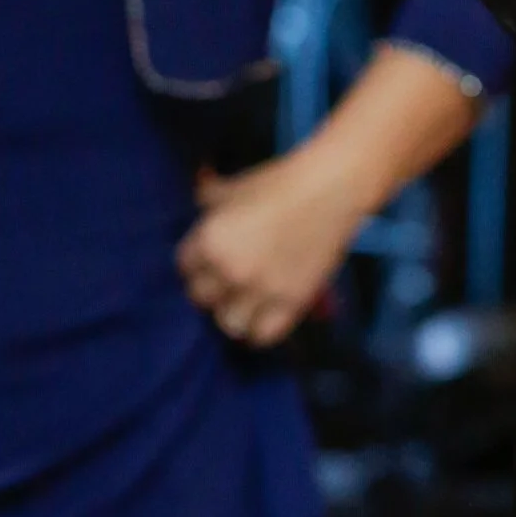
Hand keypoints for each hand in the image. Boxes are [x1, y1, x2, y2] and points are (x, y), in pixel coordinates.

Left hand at [176, 150, 367, 348]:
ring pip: (229, 322)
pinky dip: (261, 329)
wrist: (331, 189)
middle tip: (229, 282)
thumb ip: (209, 197)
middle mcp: (230, 270)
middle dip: (214, 289)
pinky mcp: (291, 302)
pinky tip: (266, 316)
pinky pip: (263, 335)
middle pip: (201, 299)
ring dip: (235, 313)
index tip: (211, 262)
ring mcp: (260, 289)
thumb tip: (199, 197)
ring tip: (247, 303)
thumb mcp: (235, 187)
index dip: (197, 264)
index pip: (184, 268)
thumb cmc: (280, 181)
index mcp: (210, 241)